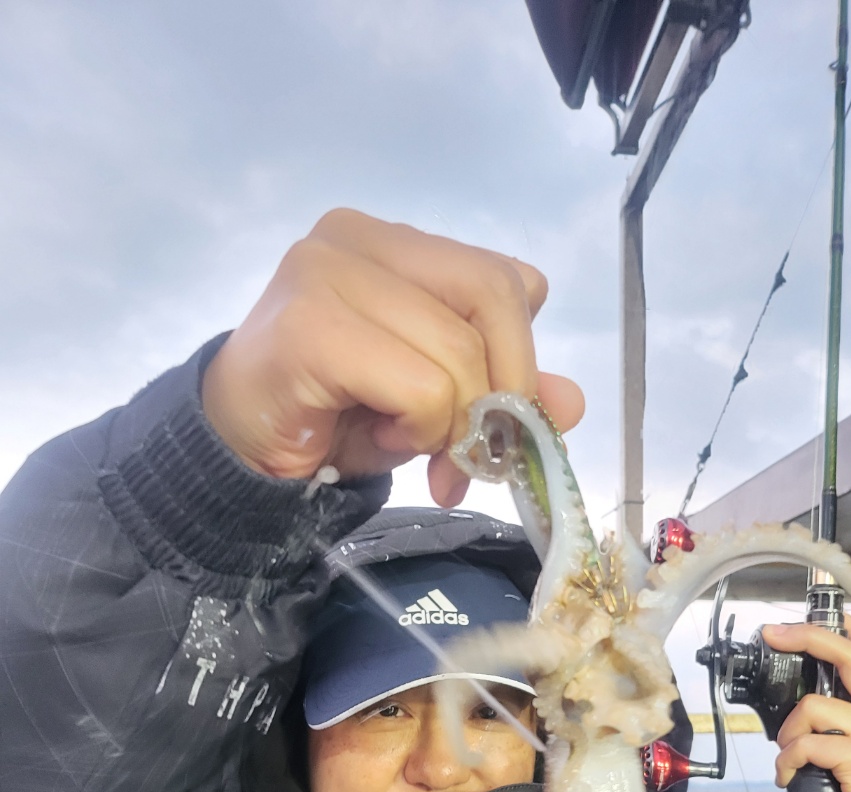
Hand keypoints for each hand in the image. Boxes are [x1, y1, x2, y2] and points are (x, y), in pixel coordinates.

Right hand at [201, 209, 584, 503]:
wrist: (241, 455)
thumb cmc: (336, 419)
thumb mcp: (436, 403)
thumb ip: (502, 390)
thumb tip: (572, 401)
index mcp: (397, 243)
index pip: (504, 280)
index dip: (521, 360)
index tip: (502, 427)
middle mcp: (360, 238)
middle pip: (493, 299)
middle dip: (501, 393)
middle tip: (475, 456)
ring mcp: (326, 272)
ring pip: (457, 353)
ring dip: (448, 425)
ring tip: (405, 445)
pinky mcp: (307, 325)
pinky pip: (418, 386)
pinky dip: (417, 430)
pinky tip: (381, 439)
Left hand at [762, 615, 850, 791]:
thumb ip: (844, 723)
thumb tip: (801, 710)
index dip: (849, 629)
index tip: (823, 614)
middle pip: (849, 657)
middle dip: (807, 638)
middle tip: (775, 634)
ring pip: (814, 706)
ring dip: (787, 732)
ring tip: (785, 755)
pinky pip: (809, 744)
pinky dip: (787, 760)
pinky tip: (786, 776)